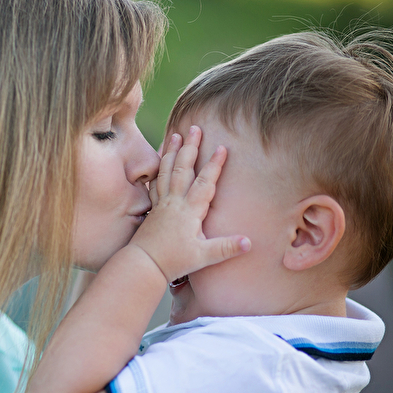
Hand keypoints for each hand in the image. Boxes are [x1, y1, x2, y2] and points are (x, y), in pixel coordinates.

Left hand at [133, 126, 249, 282]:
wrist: (143, 264)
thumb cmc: (174, 261)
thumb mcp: (203, 257)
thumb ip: (226, 248)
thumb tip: (249, 243)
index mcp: (189, 211)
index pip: (204, 183)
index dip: (214, 165)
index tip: (222, 147)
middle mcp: (174, 202)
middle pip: (183, 169)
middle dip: (190, 147)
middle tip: (194, 128)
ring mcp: (162, 203)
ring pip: (167, 172)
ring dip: (172, 152)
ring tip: (175, 135)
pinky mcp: (153, 208)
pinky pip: (156, 182)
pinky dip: (159, 168)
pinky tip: (161, 159)